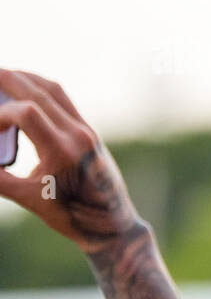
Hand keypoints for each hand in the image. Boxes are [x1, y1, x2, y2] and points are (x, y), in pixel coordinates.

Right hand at [0, 70, 141, 252]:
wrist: (111, 224)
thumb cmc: (69, 215)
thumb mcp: (27, 199)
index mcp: (63, 150)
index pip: (24, 112)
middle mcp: (78, 134)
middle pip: (38, 91)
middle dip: (7, 78)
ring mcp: (86, 130)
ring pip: (53, 90)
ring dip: (25, 77)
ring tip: (1, 74)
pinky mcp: (90, 131)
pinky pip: (63, 99)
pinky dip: (41, 88)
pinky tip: (23, 86)